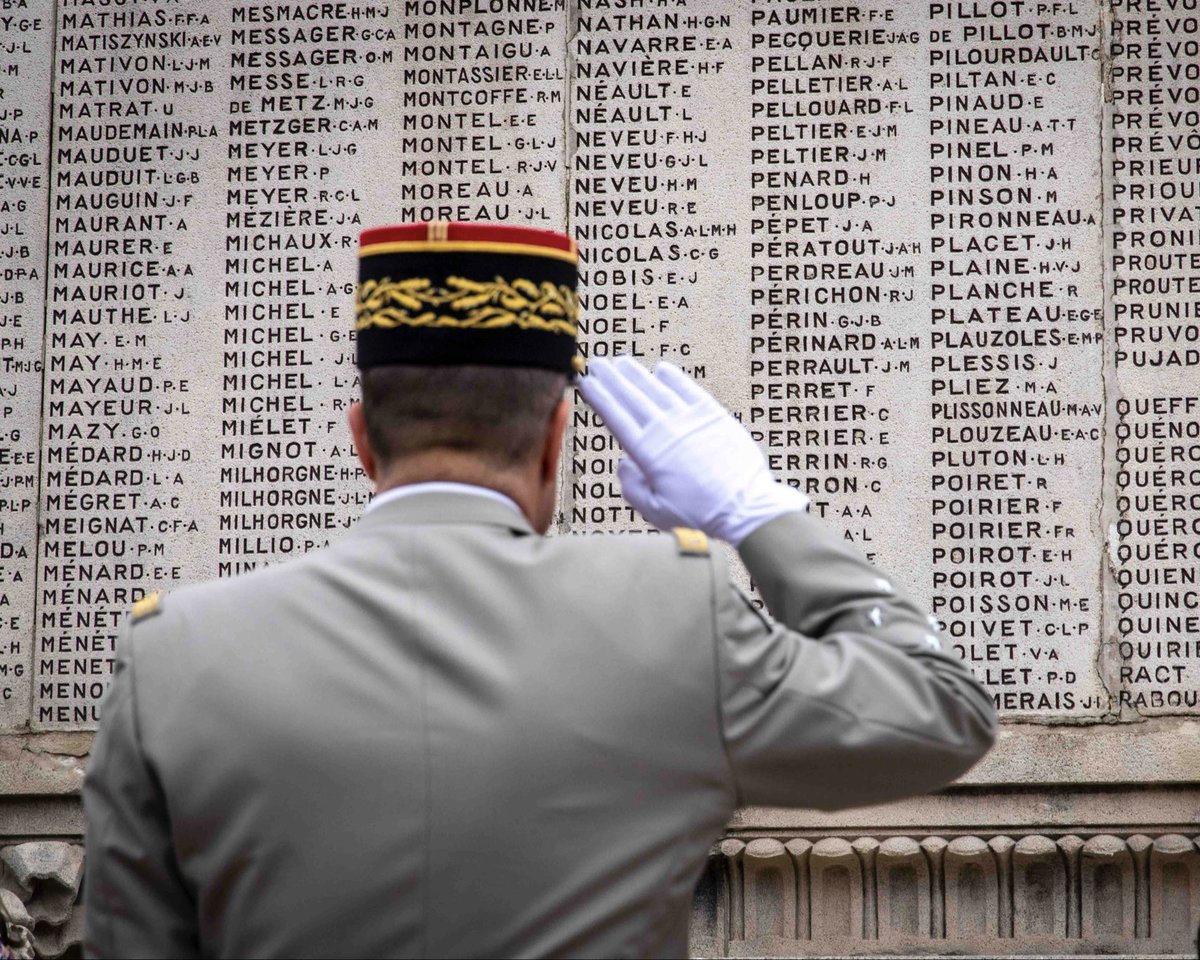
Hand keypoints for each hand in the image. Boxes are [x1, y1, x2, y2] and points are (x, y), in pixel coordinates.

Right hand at [577, 357, 809, 544]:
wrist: (745, 508)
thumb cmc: (700, 514)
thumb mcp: (654, 511)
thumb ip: (632, 487)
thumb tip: (623, 463)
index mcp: (647, 453)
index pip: (614, 416)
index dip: (598, 396)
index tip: (585, 382)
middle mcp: (665, 429)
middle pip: (631, 396)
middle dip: (611, 377)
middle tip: (596, 363)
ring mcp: (690, 419)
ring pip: (656, 388)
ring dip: (636, 373)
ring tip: (621, 362)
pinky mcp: (713, 415)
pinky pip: (688, 389)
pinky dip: (673, 377)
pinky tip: (661, 368)